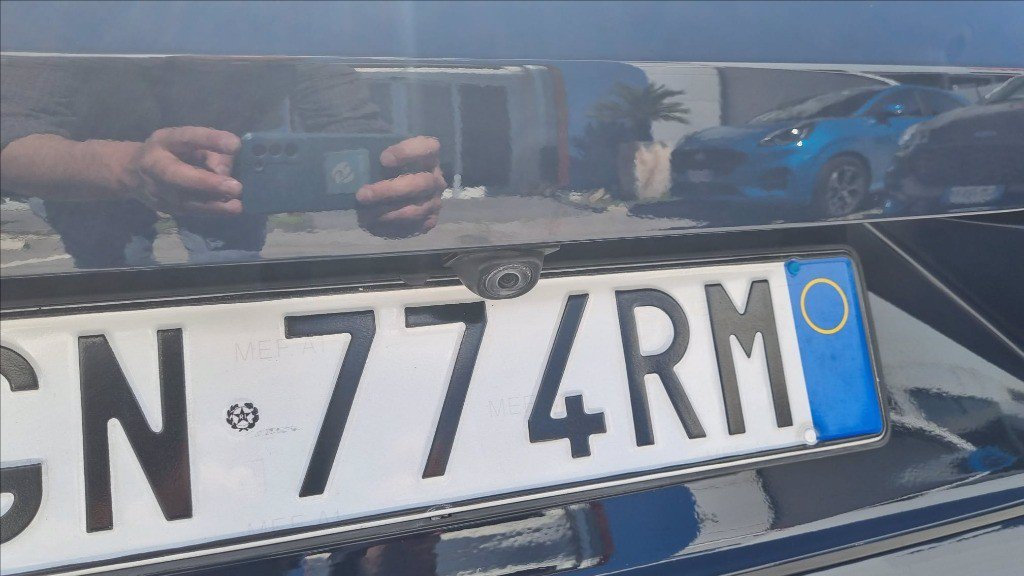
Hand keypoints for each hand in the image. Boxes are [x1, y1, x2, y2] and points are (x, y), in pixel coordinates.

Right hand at [125, 127, 242, 214]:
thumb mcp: (188, 141)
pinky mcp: (163, 208)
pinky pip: (188, 211)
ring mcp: (156, 190)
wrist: (133, 172)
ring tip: (236, 206)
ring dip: (213, 205)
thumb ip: (210, 149)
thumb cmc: (171, 151)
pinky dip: (209, 211)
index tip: (236, 145)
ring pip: (184, 201)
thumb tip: (227, 170)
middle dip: (207, 183)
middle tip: (236, 187)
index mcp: (164, 141)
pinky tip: (227, 210)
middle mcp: (155, 165)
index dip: (211, 140)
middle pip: (177, 175)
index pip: (187, 137)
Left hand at [356, 136, 444, 237]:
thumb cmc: (386, 168)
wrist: (398, 193)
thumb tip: (349, 160)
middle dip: (389, 191)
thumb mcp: (381, 154)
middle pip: (420, 184)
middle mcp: (435, 178)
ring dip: (387, 213)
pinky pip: (412, 228)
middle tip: (363, 194)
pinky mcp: (429, 221)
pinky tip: (373, 223)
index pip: (427, 147)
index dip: (408, 153)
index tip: (383, 159)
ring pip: (415, 210)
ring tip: (364, 213)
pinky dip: (390, 228)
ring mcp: (434, 202)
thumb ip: (373, 152)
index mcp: (428, 155)